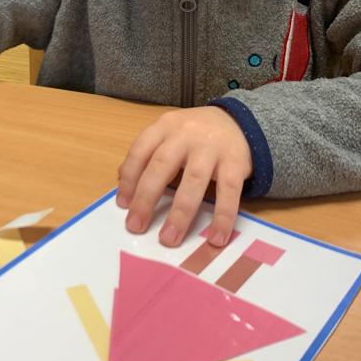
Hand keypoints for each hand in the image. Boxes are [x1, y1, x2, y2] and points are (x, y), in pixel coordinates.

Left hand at [116, 107, 252, 247]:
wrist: (238, 121)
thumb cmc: (195, 135)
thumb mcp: (169, 135)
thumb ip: (147, 155)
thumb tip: (123, 182)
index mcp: (165, 126)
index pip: (140, 152)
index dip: (129, 179)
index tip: (122, 205)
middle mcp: (186, 134)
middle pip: (161, 166)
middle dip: (146, 199)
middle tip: (136, 226)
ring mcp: (212, 147)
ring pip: (193, 181)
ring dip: (180, 213)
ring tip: (169, 238)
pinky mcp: (236, 162)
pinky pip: (229, 192)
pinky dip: (222, 217)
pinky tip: (216, 238)